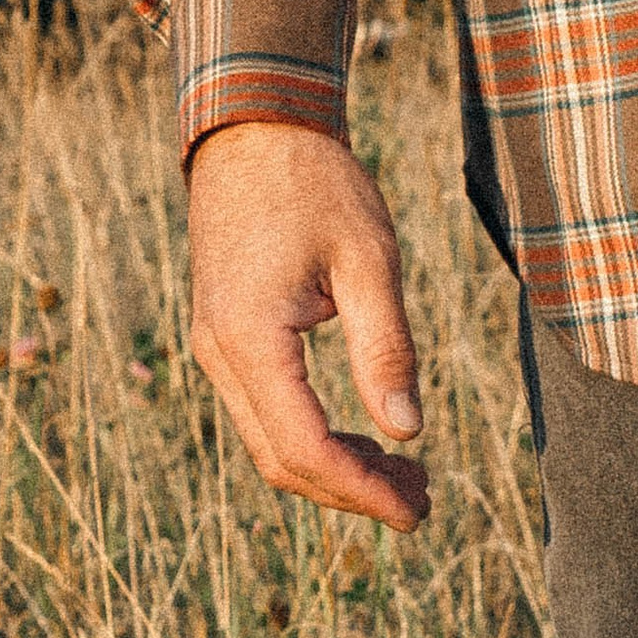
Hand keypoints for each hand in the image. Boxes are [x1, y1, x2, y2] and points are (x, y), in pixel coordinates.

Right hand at [186, 121, 431, 528]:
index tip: (416, 511)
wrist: (253, 126)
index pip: (305, 448)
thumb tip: (407, 432)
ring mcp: (215, 348)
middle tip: (422, 500)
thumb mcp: (368, 259)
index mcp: (250, 337)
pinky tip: (367, 439)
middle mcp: (218, 353)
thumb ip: (386, 347)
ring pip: (270, 447)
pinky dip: (315, 441)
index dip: (362, 492)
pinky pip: (266, 416)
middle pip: (283, 462)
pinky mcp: (224, 339)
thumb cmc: (314, 182)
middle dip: (352, 494)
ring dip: (335, 473)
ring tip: (405, 475)